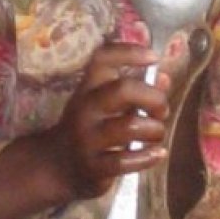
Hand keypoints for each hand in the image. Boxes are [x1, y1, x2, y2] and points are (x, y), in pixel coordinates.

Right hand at [41, 43, 169, 200]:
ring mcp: (87, 139)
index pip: (102, 59)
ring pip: (129, 126)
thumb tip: (165, 79)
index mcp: (88, 88)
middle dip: (153, 98)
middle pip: (123, 90)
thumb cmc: (89, 129)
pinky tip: (158, 154)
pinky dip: (148, 156)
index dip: (129, 52)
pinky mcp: (93, 166)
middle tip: (162, 110)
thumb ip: (135, 92)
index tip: (153, 57)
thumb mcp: (106, 106)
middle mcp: (85, 109)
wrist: (55, 166)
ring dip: (154, 129)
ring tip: (157, 134)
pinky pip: (126, 160)